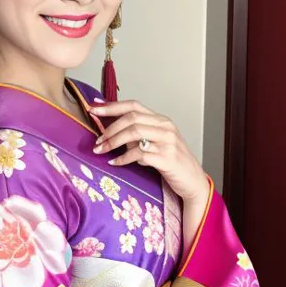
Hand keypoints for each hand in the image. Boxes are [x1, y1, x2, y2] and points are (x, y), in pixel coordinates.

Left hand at [90, 99, 208, 204]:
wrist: (192, 180)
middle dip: (110, 128)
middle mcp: (165, 127)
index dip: (112, 106)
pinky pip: (139, 155)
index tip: (93, 109)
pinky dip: (123, 158)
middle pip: (131, 119)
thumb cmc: (170, 160)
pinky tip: (115, 163)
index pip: (133, 106)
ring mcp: (168, 142)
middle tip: (97, 140)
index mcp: (161, 120)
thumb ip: (137, 134)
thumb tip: (108, 130)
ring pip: (134, 134)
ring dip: (113, 142)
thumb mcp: (155, 142)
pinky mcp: (168, 158)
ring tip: (101, 151)